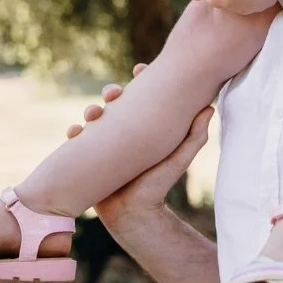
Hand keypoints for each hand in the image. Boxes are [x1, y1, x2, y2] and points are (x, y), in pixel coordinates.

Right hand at [65, 66, 214, 226]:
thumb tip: (209, 107)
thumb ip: (195, 135)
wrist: (135, 214)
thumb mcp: (179, 158)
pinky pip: (77, 140)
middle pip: (115, 101)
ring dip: (90, 110)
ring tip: (93, 114)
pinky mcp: (88, 155)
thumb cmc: (159, 184)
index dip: (140, 78)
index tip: (140, 68)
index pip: (142, 95)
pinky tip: (75, 132)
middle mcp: (122, 129)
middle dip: (111, 92)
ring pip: (94, 116)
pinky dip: (74, 133)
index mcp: (143, 125)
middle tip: (113, 93)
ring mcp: (104, 141)